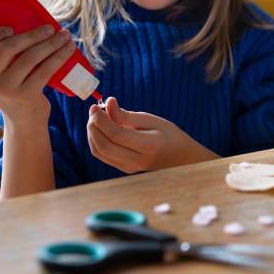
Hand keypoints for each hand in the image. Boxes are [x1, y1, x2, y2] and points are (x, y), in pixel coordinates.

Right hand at [0, 25, 75, 125]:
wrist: (25, 121)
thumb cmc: (17, 89)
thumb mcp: (4, 74)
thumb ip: (8, 56)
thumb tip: (37, 25)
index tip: (10, 28)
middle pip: (8, 47)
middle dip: (33, 34)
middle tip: (51, 28)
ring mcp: (6, 88)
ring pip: (30, 57)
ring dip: (51, 43)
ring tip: (65, 36)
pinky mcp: (26, 95)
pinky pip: (45, 69)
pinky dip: (59, 57)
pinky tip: (69, 49)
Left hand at [87, 97, 218, 172]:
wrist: (180, 158)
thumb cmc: (169, 135)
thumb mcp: (152, 120)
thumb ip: (127, 115)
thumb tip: (106, 104)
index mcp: (149, 147)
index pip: (116, 135)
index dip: (101, 120)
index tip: (95, 106)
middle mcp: (137, 161)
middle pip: (104, 146)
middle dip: (93, 127)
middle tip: (93, 110)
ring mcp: (130, 168)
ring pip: (99, 152)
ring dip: (92, 134)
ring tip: (96, 118)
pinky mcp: (124, 169)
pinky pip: (103, 155)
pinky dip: (96, 141)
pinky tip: (100, 128)